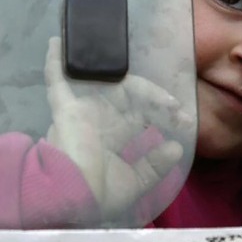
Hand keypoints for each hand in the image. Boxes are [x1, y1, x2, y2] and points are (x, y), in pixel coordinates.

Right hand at [43, 37, 191, 221]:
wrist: (73, 199)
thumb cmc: (100, 193)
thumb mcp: (135, 181)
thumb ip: (155, 165)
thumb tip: (176, 148)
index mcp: (112, 136)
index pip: (141, 114)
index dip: (163, 114)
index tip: (186, 121)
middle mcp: (99, 120)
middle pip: (131, 96)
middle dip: (158, 101)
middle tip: (178, 110)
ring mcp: (82, 111)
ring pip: (109, 84)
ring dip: (139, 87)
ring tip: (166, 101)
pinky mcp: (65, 108)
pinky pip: (57, 81)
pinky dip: (56, 63)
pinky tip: (59, 42)